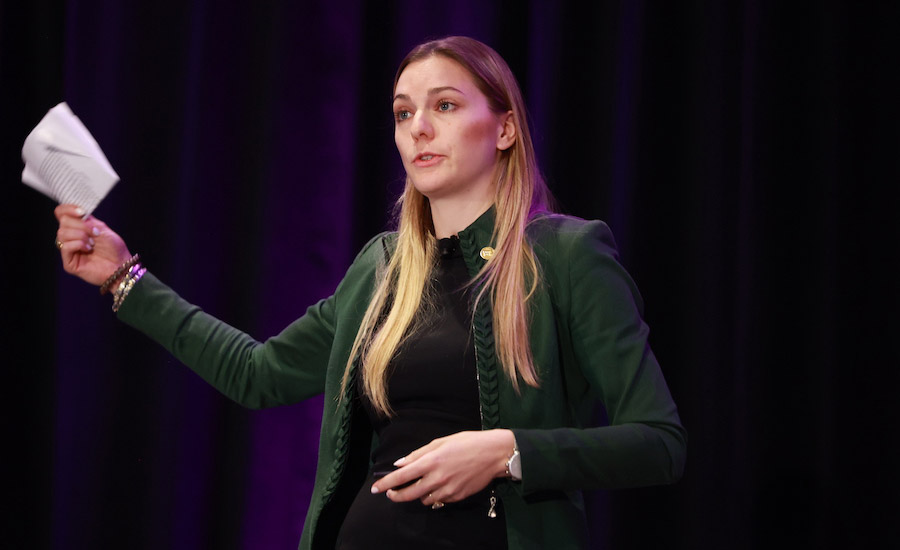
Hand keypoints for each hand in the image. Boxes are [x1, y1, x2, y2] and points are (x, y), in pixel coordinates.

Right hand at [54, 204, 131, 285]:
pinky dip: (78, 244)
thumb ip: (87, 220)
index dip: (67, 209)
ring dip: (81, 235)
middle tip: (96, 233)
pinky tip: (89, 249)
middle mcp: (70, 237)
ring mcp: (69, 250)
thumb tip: (76, 213)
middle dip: (81, 225)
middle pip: (63, 222)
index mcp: (77, 227)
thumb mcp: (102, 229)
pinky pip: (65, 246)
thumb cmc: (114, 249)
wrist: (121, 265)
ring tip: (93, 243)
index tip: (82, 212)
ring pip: (62, 233)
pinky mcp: (69, 262)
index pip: (61, 213)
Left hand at [370, 429, 515, 506]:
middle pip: (408, 494)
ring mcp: (447, 490)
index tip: (375, 489)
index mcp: (430, 461)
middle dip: (396, 496)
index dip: (386, 484)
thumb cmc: (466, 442)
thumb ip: (418, 454)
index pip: (401, 477)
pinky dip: (434, 496)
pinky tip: (439, 486)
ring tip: (420, 485)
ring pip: (423, 500)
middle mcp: (436, 478)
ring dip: (417, 494)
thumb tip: (400, 464)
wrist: (493, 454)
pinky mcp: (456, 497)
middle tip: (391, 494)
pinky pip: (439, 500)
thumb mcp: (440, 442)